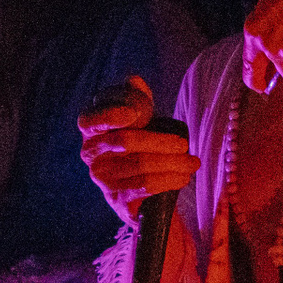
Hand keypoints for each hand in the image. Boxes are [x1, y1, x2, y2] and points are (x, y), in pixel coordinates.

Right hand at [78, 75, 198, 223]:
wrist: (141, 185)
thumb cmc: (139, 142)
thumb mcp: (138, 117)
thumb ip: (135, 96)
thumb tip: (134, 81)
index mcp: (92, 131)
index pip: (89, 121)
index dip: (109, 115)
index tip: (134, 113)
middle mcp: (92, 155)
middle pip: (124, 141)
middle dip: (160, 142)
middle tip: (184, 145)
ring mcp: (103, 180)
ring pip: (140, 166)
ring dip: (173, 163)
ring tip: (192, 162)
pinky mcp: (117, 201)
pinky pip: (145, 187)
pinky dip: (168, 180)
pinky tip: (182, 177)